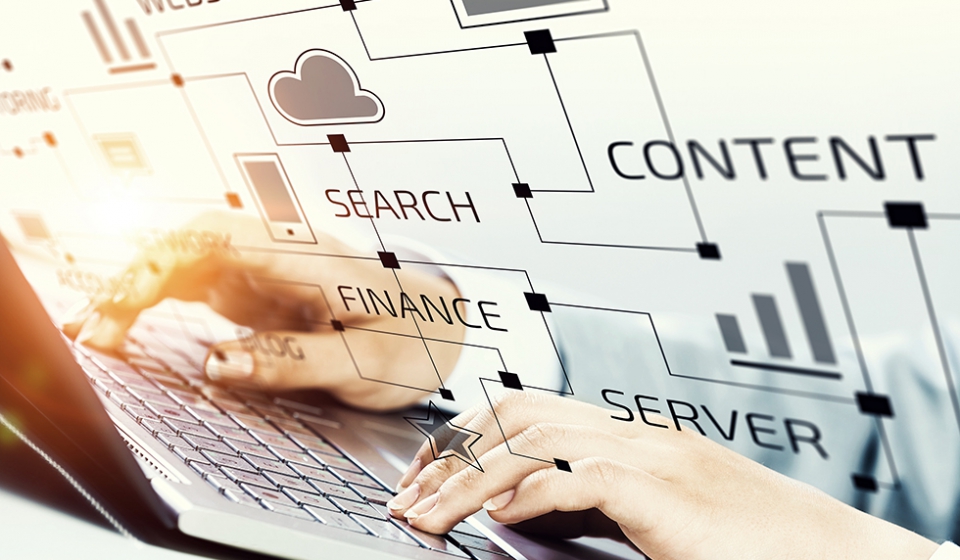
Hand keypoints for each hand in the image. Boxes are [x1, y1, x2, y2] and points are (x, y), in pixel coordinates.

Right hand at [62, 211, 464, 410]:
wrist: (440, 324)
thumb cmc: (413, 339)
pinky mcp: (260, 286)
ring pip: (185, 258)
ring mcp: (267, 265)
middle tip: (96, 333)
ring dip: (137, 289)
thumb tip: (219, 364)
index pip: (218, 239)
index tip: (123, 308)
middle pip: (189, 242)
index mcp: (309, 257)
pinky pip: (196, 280)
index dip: (159, 265)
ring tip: (99, 334)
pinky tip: (131, 325)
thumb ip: (298, 360)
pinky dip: (157, 299)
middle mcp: (281, 249)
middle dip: (133, 278)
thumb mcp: (367, 361)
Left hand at [387, 391, 937, 559]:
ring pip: (534, 440)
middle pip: (516, 414)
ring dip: (469, 480)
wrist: (825, 551)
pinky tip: (498, 519)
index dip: (465, 440)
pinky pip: (581, 476)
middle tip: (408, 499)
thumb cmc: (741, 541)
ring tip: (428, 517)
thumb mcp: (649, 517)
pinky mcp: (665, 490)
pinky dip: (531, 494)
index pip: (525, 411)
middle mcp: (631, 432)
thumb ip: (588, 505)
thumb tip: (517, 514)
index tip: (425, 477)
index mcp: (625, 434)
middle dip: (451, 455)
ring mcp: (650, 454)